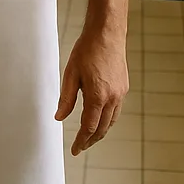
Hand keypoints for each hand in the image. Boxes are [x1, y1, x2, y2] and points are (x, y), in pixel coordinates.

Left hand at [55, 25, 128, 155]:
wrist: (107, 33)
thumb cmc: (87, 50)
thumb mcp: (71, 74)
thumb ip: (66, 98)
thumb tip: (59, 117)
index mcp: (98, 96)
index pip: (89, 127)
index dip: (81, 141)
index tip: (75, 150)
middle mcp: (112, 98)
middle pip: (102, 128)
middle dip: (91, 140)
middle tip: (80, 147)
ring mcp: (120, 93)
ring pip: (111, 121)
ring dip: (101, 132)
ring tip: (89, 137)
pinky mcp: (124, 87)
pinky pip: (116, 111)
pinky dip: (108, 120)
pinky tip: (100, 118)